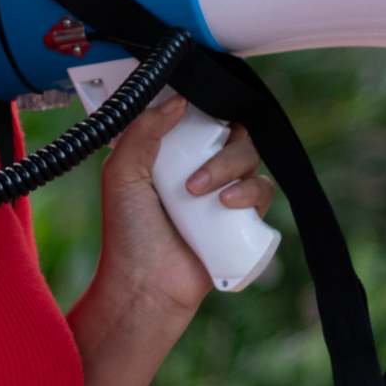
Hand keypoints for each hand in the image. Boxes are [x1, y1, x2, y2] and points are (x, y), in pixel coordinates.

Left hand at [95, 96, 275, 334]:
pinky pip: (263, 189)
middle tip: (191, 179)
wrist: (144, 285)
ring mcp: (222, 192)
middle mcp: (199, 169)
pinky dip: (251, 190)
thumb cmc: (127, 234)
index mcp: (170, 154)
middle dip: (219, 148)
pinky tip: (229, 204)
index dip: (204, 109)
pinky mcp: (241, 218)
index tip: (199, 110)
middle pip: (232, 133)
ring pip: (250, 157)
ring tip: (204, 195)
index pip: (199, 117)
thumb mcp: (121, 174)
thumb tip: (176, 100)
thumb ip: (141, 132)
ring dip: (231, 167)